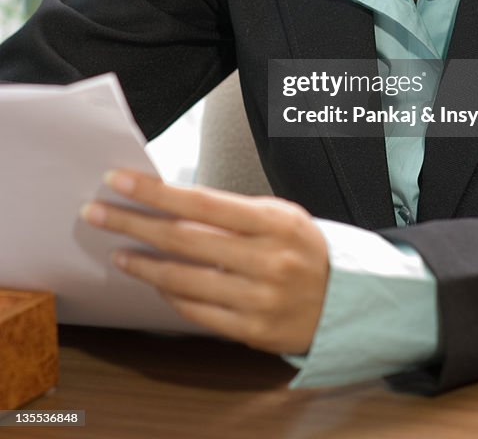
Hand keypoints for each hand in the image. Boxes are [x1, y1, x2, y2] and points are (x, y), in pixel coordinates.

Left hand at [80, 170, 328, 354]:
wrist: (345, 299)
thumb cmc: (304, 248)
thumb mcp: (279, 215)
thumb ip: (232, 212)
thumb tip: (173, 203)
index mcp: (273, 221)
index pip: (202, 202)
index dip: (156, 192)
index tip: (120, 181)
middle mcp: (265, 259)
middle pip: (184, 238)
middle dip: (134, 223)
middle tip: (97, 212)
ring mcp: (258, 298)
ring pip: (184, 279)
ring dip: (143, 264)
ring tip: (119, 251)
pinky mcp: (251, 330)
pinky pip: (197, 311)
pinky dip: (170, 294)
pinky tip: (154, 279)